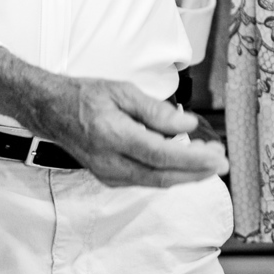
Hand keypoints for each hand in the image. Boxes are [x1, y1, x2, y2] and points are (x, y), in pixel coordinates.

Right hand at [0, 48, 228, 187]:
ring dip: (185, 174)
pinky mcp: (109, 177)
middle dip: (196, 172)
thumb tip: (187, 127)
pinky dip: (167, 173)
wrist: (52, 111)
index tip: (216, 156)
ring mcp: (108, 174)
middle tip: (221, 163)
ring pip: (155, 182)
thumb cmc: (85, 97)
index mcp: (114, 137)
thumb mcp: (123, 92)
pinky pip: (145, 180)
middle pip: (162, 176)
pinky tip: (182, 163)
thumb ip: (156, 111)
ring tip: (208, 161)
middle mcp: (110, 162)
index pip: (161, 155)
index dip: (192, 160)